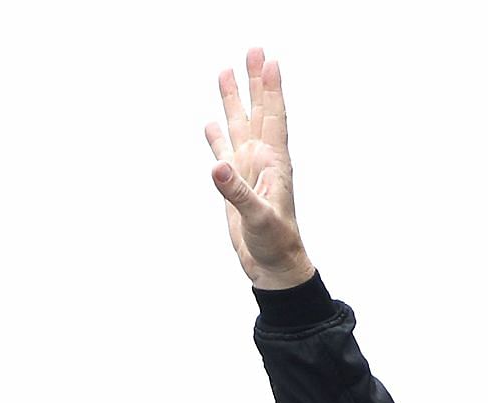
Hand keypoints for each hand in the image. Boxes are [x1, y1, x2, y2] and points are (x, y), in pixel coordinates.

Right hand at [204, 48, 314, 289]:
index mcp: (274, 163)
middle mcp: (262, 160)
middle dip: (255, 82)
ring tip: (226, 72)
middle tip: (253, 51)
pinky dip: (216, 138)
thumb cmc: (276, 243)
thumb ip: (237, 192)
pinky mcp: (235, 185)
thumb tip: (217, 166)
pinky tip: (211, 124)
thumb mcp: (258, 218)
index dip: (271, 90)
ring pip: (239, 126)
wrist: (274, 266)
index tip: (269, 61)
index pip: (273, 117)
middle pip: (258, 111)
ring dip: (234, 101)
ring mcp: (248, 171)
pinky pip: (224, 154)